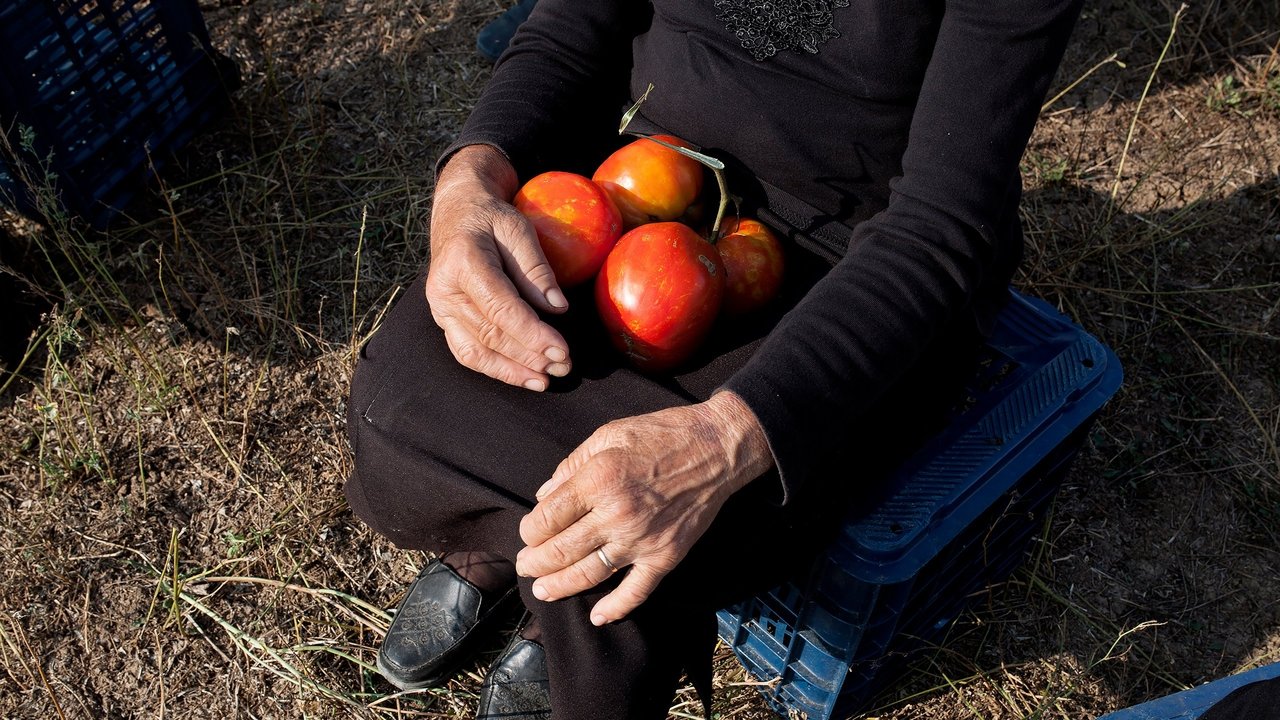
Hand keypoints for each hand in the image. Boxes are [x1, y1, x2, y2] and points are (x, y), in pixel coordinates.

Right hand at [426, 145, 570, 390]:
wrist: (457, 212)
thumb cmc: (491, 217)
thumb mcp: (518, 229)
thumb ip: (536, 268)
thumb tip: (558, 308)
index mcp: (463, 261)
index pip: (501, 308)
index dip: (532, 334)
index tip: (562, 349)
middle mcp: (444, 288)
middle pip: (490, 334)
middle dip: (529, 355)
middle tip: (564, 366)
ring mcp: (439, 307)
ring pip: (476, 351)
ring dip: (513, 370)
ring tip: (545, 379)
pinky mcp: (442, 318)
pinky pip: (466, 352)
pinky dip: (495, 368)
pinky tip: (522, 376)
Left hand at [515, 391, 773, 624]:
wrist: (716, 448)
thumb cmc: (660, 434)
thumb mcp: (608, 434)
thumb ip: (571, 465)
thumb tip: (544, 495)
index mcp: (597, 480)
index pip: (545, 519)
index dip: (529, 530)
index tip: (529, 531)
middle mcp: (615, 514)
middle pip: (560, 551)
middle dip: (534, 563)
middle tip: (525, 565)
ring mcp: (641, 539)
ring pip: (589, 575)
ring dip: (560, 586)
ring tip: (543, 590)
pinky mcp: (666, 555)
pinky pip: (636, 591)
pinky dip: (615, 608)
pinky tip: (598, 617)